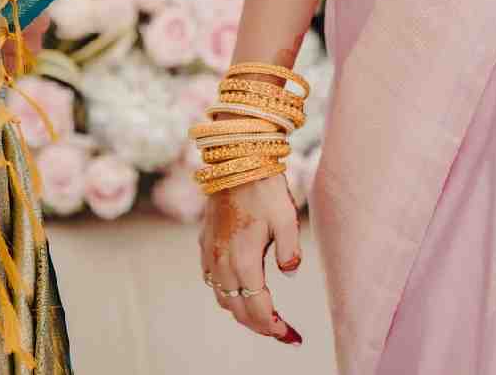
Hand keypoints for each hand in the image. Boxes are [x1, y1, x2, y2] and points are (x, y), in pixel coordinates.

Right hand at [199, 175, 302, 345]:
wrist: (235, 159)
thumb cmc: (264, 187)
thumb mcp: (287, 217)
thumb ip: (290, 250)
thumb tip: (289, 272)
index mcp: (244, 260)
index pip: (258, 308)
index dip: (274, 327)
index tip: (290, 335)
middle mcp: (222, 261)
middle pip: (238, 309)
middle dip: (259, 325)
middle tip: (280, 331)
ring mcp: (210, 252)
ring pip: (223, 297)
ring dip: (241, 310)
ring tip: (262, 314)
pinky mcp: (204, 241)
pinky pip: (211, 279)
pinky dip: (226, 292)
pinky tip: (238, 288)